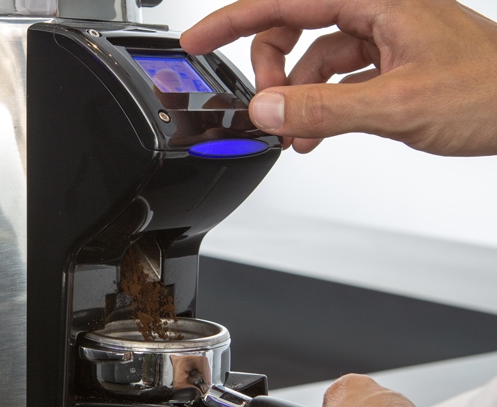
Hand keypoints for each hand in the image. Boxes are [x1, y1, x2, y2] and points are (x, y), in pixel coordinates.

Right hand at [180, 0, 496, 155]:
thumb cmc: (490, 91)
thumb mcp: (396, 103)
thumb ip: (324, 108)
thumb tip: (266, 110)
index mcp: (374, 0)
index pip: (283, 3)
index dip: (232, 22)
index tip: (198, 42)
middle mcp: (375, 9)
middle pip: (294, 26)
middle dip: (269, 68)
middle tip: (262, 105)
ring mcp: (382, 35)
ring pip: (315, 58)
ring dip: (297, 96)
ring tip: (294, 132)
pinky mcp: (389, 62)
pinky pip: (338, 77)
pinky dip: (321, 105)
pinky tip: (317, 133)